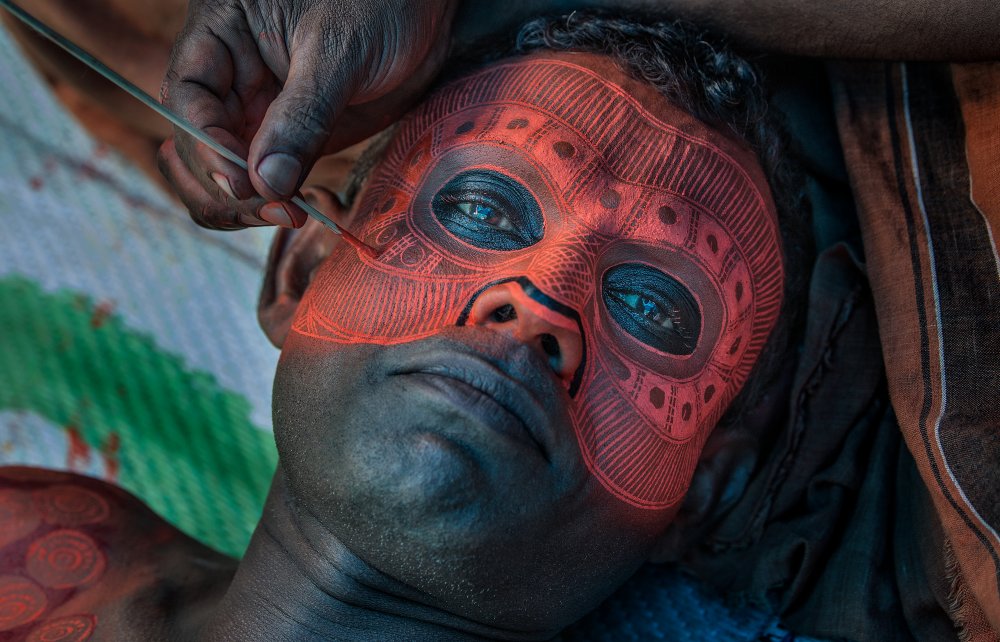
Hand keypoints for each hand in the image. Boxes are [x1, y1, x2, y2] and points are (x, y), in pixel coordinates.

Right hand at [158, 0, 456, 229]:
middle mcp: (232, 80)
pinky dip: (274, 204)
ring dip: (243, 206)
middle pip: (196, 145)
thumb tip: (266, 184)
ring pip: (224, 173)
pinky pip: (268, 182)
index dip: (205, 145)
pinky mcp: (293, 141)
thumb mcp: (338, 53)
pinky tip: (298, 213)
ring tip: (288, 216)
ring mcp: (260, 115)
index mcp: (222, 37)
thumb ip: (301, 116)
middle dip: (223, 186)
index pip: (187, 98)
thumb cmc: (378, 5)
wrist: (424, 13)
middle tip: (272, 210)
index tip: (240, 183)